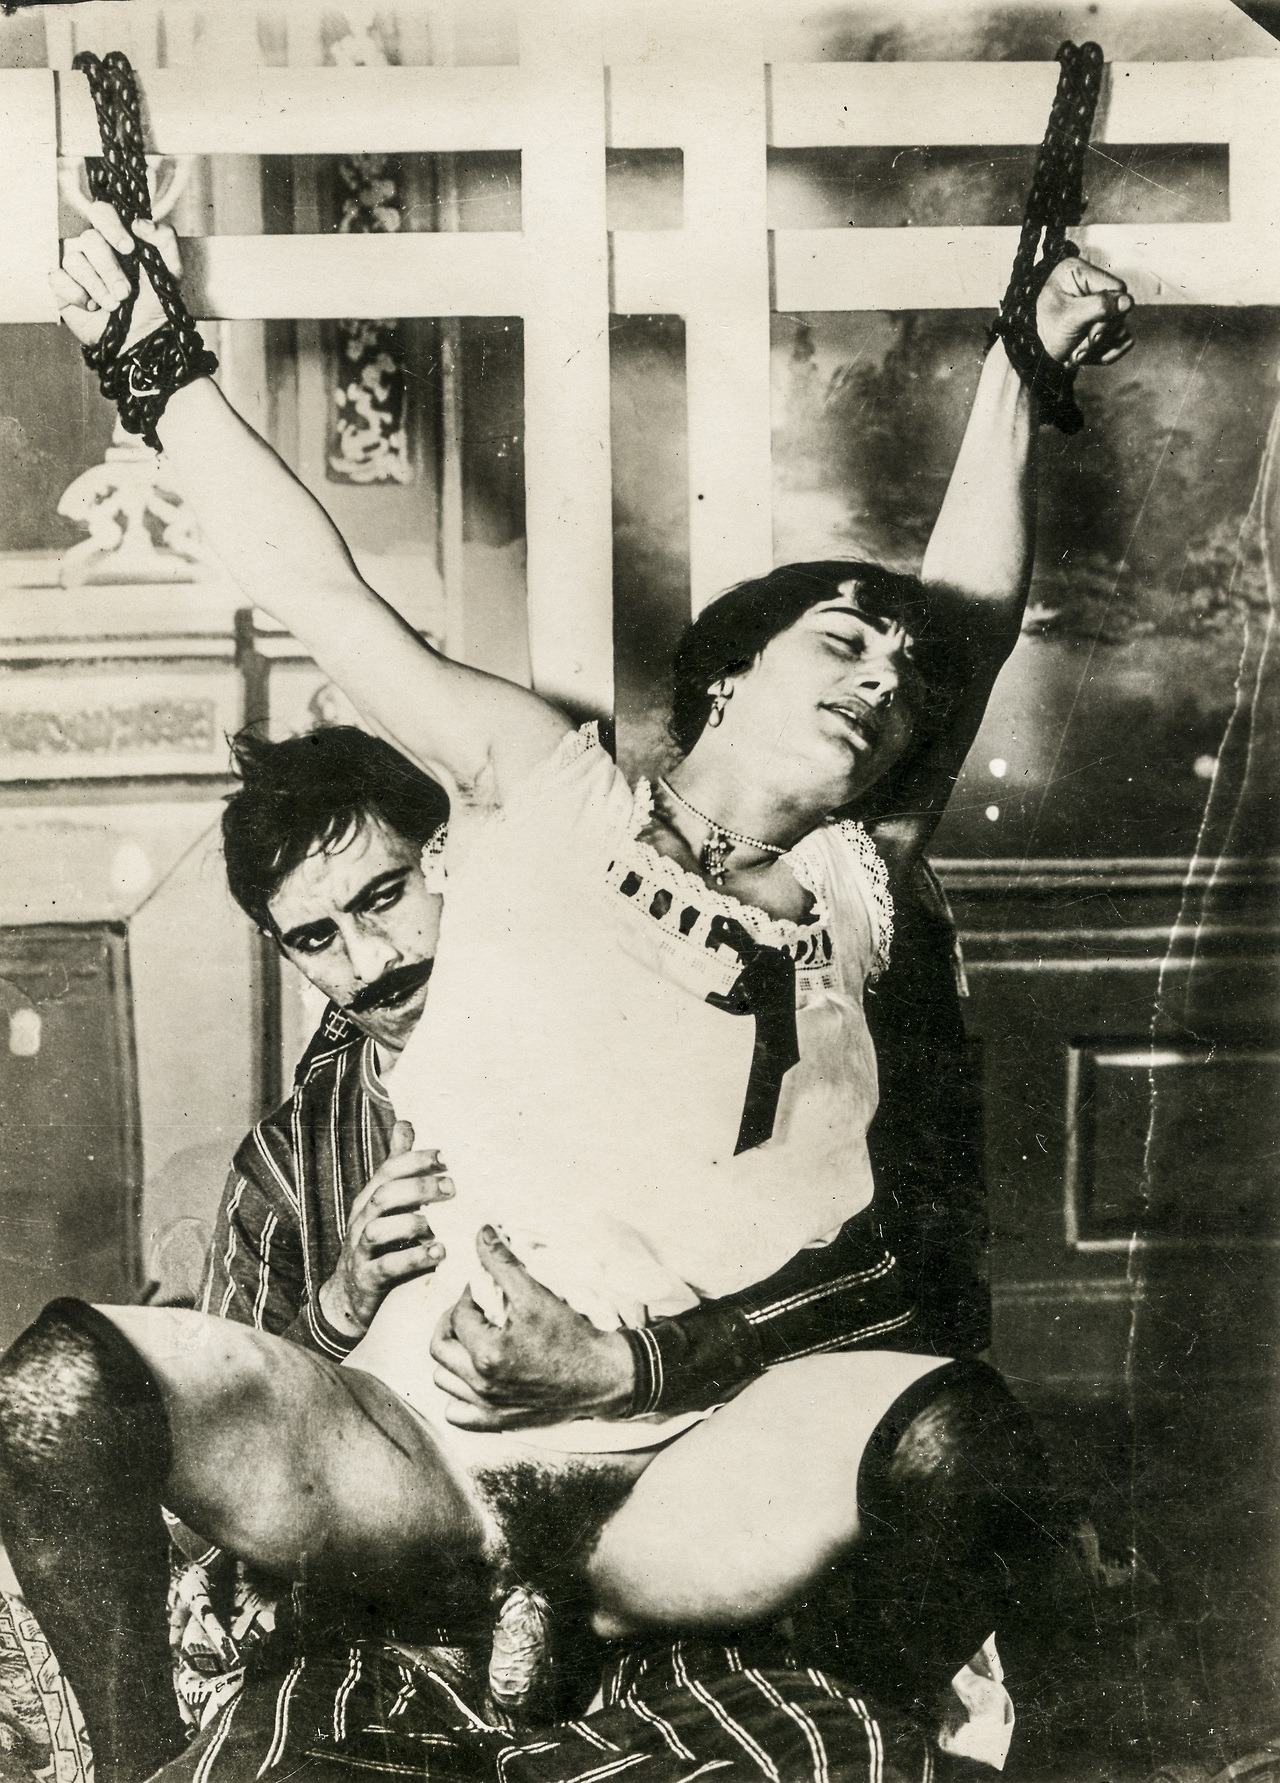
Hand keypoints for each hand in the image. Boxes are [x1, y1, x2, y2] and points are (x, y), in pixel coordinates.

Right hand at [49, 200, 178, 353]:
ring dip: (98, 286)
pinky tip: (92, 307)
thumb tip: (139, 222)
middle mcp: (94, 247)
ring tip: (115, 305)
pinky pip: (57, 278)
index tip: (128, 248)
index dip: (112, 226)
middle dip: (109, 268)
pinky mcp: (62, 286)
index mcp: (117, 238)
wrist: (144, 338)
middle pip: (89, 239)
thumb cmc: (156, 303)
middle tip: (126, 292)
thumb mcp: (171, 270)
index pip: (102, 212)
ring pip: (74, 259)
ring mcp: (76, 266)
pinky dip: (76, 294)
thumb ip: (164, 239)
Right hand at [318, 1121, 452, 1338]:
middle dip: (419, 1188)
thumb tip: (405, 1123)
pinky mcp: (368, 1279)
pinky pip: (386, 1267)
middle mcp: (363, 1220)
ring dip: (412, 1224)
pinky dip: (413, 1260)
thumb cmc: (378, 1242)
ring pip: (379, 1230)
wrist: (351, 1294)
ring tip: (438, 1227)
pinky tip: (437, 1254)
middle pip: (385, 1195)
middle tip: (451, 1187)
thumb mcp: (386, 1202)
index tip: (445, 1156)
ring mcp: (362, 1249)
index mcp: (371, 1198)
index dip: (415, 1160)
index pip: (388, 1171)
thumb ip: (398, 1166)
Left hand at [429, 1227, 636, 1429]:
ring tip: (473, 1339)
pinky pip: (458, 1415)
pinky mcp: (498, 1422)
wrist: (602, 1376)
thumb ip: (503, 1263)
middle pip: (440, 1347)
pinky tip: (475, 1378)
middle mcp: (481, 1384)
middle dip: (452, 1322)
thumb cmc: (572, 1336)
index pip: (458, 1315)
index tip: (485, 1288)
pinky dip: (459, 1396)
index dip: (468, 1295)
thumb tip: (482, 1233)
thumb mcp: (536, 1295)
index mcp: (487, 1352)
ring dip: (453, 1356)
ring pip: (443, 1380)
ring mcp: (488, 1407)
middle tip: (471, 1310)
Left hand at [1036, 256, 1133, 368]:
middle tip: (1080, 348)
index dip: (1110, 313)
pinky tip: (1090, 356)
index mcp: (1079, 272)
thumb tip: (1128, 302)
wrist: (1037, 356)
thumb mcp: (1069, 317)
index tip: (1092, 334)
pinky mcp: (1107, 325)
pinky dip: (1109, 352)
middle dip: (1100, 334)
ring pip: (1122, 326)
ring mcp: (1103, 306)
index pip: (1116, 288)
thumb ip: (1098, 306)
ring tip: (1078, 353)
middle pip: (1120, 309)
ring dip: (1102, 346)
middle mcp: (1094, 286)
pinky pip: (1124, 340)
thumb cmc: (1046, 330)